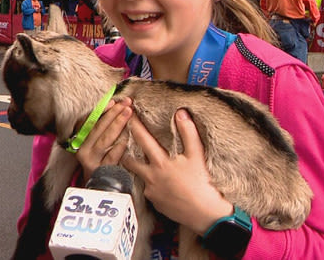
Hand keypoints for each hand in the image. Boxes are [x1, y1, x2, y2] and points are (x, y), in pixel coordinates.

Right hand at [73, 97, 133, 182]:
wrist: (97, 185)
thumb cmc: (100, 158)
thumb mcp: (96, 141)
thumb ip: (102, 124)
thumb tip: (114, 104)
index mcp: (80, 140)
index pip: (88, 121)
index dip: (101, 110)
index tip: (113, 101)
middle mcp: (83, 150)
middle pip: (97, 128)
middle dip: (113, 114)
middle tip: (126, 104)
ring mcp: (91, 161)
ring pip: (104, 140)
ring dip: (117, 125)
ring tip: (128, 114)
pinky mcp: (101, 171)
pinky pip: (112, 155)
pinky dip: (120, 144)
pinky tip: (128, 136)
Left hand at [121, 109, 231, 234]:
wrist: (201, 212)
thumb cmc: (200, 182)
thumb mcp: (196, 154)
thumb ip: (188, 132)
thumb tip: (181, 113)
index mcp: (160, 163)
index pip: (144, 140)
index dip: (136, 127)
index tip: (129, 117)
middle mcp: (151, 177)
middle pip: (130, 162)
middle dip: (124, 152)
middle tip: (122, 143)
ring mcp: (151, 192)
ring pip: (138, 176)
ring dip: (137, 168)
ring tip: (139, 162)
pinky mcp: (155, 204)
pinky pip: (149, 190)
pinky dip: (151, 184)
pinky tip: (159, 182)